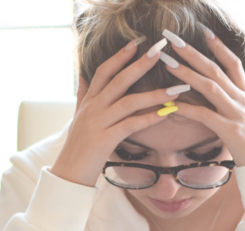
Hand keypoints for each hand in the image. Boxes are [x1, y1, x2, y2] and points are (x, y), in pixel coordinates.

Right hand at [51, 40, 182, 186]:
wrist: (68, 173)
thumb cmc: (77, 147)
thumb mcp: (77, 116)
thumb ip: (82, 95)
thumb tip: (82, 75)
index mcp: (89, 101)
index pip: (104, 71)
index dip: (119, 57)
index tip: (135, 43)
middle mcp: (93, 108)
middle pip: (118, 80)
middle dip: (140, 65)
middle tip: (158, 51)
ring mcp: (98, 123)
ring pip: (128, 102)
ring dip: (154, 94)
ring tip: (176, 89)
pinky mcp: (105, 140)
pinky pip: (131, 125)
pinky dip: (149, 118)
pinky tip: (166, 113)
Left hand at [161, 32, 244, 165]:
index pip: (234, 64)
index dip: (220, 47)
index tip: (205, 33)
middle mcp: (242, 100)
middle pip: (216, 70)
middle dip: (194, 54)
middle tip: (174, 41)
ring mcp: (236, 113)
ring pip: (209, 87)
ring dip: (187, 74)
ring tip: (169, 63)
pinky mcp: (229, 130)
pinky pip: (205, 114)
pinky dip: (188, 107)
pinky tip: (172, 103)